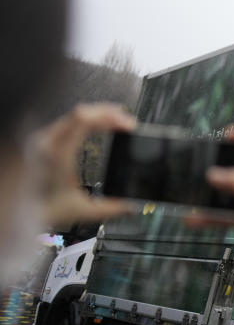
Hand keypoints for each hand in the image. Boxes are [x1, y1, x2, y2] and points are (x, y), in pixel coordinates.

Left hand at [30, 103, 136, 227]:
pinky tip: (97, 126)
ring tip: (116, 122)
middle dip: (109, 113)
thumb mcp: (80, 211)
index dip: (110, 117)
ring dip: (98, 115)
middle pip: (82, 112)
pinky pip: (68, 122)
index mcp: (57, 154)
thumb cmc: (39, 208)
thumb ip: (110, 209)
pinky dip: (86, 120)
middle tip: (127, 122)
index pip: (85, 120)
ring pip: (74, 115)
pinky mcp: (42, 141)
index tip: (127, 125)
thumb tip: (130, 206)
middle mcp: (47, 142)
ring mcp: (43, 139)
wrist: (13, 212)